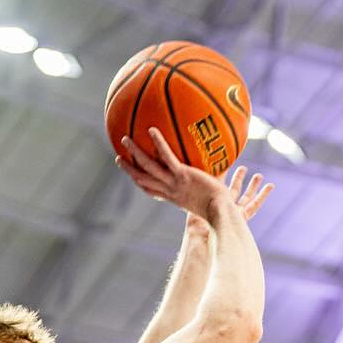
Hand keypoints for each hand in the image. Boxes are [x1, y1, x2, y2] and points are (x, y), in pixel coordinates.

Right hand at [117, 128, 232, 221]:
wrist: (222, 212)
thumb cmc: (222, 207)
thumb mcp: (212, 196)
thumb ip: (213, 182)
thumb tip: (223, 167)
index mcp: (174, 197)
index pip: (152, 191)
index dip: (141, 183)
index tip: (134, 175)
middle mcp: (169, 191)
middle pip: (142, 179)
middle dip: (129, 169)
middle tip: (118, 157)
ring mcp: (174, 183)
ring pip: (147, 167)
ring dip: (134, 153)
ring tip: (124, 139)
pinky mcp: (182, 175)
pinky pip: (167, 157)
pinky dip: (158, 143)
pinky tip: (151, 129)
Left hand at [184, 165, 273, 241]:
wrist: (203, 236)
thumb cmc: (193, 222)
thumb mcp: (192, 198)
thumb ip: (192, 186)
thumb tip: (184, 169)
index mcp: (212, 204)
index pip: (218, 187)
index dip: (223, 177)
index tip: (226, 165)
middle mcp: (223, 209)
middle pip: (234, 192)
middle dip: (239, 180)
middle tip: (244, 167)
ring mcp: (233, 214)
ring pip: (246, 198)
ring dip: (253, 186)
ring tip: (260, 176)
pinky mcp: (242, 219)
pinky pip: (254, 207)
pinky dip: (263, 196)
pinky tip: (271, 186)